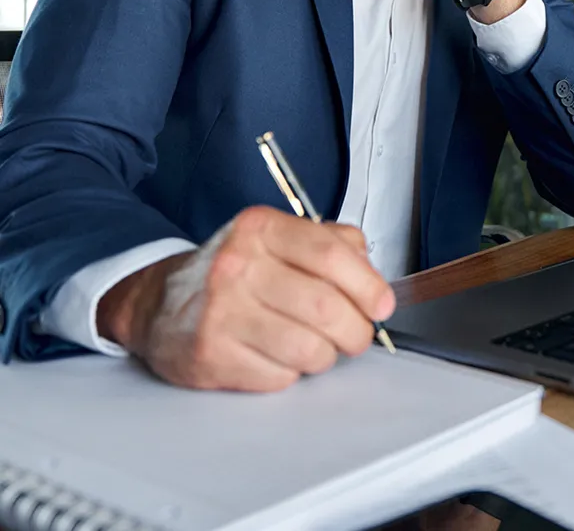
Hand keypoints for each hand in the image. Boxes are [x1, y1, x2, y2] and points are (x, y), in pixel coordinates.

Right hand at [96, 207, 394, 391]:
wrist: (158, 304)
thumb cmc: (233, 273)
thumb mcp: (278, 239)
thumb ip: (332, 244)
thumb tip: (372, 274)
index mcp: (261, 229)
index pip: (331, 255)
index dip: (368, 285)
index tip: (382, 305)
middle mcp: (237, 265)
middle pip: (326, 308)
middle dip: (356, 330)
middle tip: (358, 335)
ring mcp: (220, 312)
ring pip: (308, 348)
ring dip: (327, 355)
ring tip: (318, 346)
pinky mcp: (210, 356)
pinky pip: (279, 376)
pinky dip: (291, 373)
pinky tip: (277, 356)